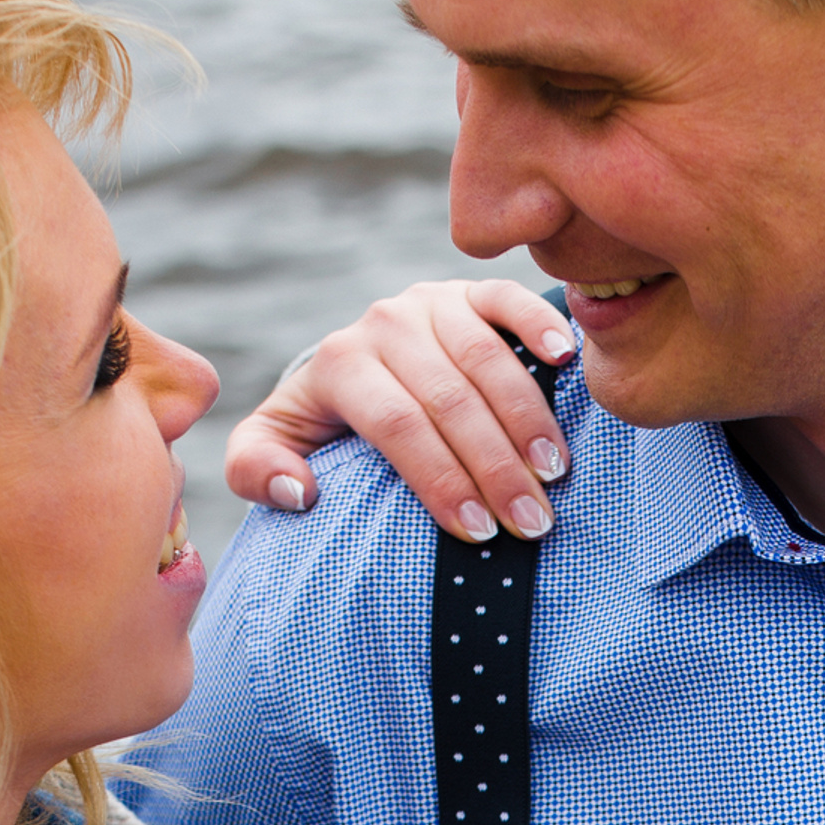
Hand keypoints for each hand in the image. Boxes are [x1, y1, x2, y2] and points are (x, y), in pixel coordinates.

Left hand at [222, 279, 575, 544]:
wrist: (353, 364)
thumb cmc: (323, 425)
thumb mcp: (273, 448)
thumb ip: (258, 470)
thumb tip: (297, 491)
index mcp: (339, 363)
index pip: (398, 426)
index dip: (441, 479)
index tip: (478, 532)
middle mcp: (385, 324)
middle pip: (450, 400)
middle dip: (495, 467)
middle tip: (533, 522)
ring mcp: (430, 301)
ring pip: (486, 359)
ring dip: (527, 419)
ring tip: (555, 473)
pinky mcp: (470, 291)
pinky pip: (508, 299)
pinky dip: (539, 324)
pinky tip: (567, 361)